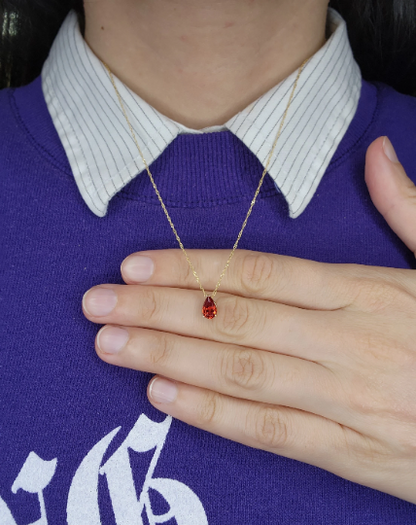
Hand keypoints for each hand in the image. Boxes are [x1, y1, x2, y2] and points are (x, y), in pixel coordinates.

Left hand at [82, 136, 415, 502]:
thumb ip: (407, 208)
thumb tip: (378, 153)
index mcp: (364, 293)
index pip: (259, 275)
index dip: (193, 270)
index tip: (137, 267)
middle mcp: (345, 343)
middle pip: (233, 322)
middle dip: (158, 312)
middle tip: (99, 306)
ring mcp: (344, 399)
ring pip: (240, 373)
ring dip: (169, 359)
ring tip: (114, 346)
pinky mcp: (348, 452)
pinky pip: (269, 431)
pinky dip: (213, 414)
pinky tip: (165, 398)